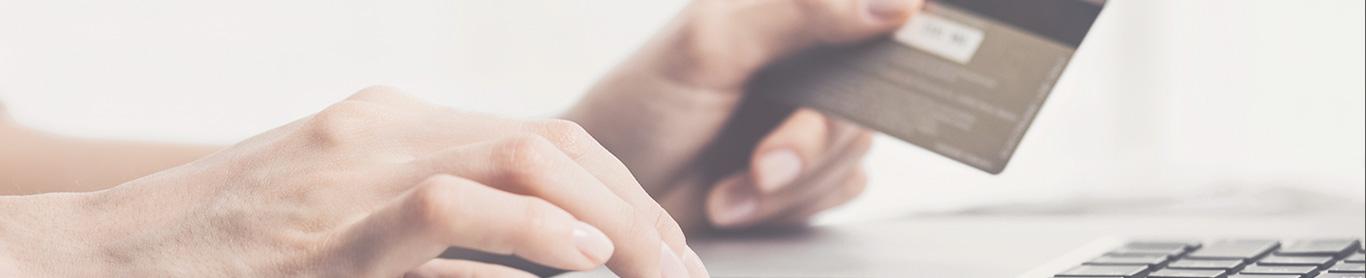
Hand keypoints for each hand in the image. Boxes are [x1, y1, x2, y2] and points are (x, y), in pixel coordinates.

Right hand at [0, 87, 704, 276]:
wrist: (101, 261)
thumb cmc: (224, 258)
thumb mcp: (338, 225)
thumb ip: (429, 225)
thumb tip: (539, 258)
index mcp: (395, 124)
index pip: (543, 138)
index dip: (621, 192)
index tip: (661, 250)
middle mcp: (387, 128)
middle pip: (555, 143)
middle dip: (638, 207)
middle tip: (686, 273)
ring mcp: (357, 165)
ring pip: (525, 160)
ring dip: (613, 221)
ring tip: (660, 275)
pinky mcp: (331, 221)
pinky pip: (455, 206)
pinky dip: (534, 232)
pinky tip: (587, 263)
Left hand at [565, 0, 921, 230]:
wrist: (608, 197)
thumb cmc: (641, 107)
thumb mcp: (713, 45)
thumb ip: (802, 12)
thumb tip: (897, 2)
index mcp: (789, 11)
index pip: (871, 10)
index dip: (887, 36)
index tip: (849, 84)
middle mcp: (806, 57)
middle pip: (868, 95)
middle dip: (812, 143)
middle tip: (763, 164)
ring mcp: (808, 114)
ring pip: (854, 149)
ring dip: (790, 184)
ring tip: (731, 185)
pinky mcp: (809, 167)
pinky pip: (841, 188)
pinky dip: (790, 205)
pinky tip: (740, 198)